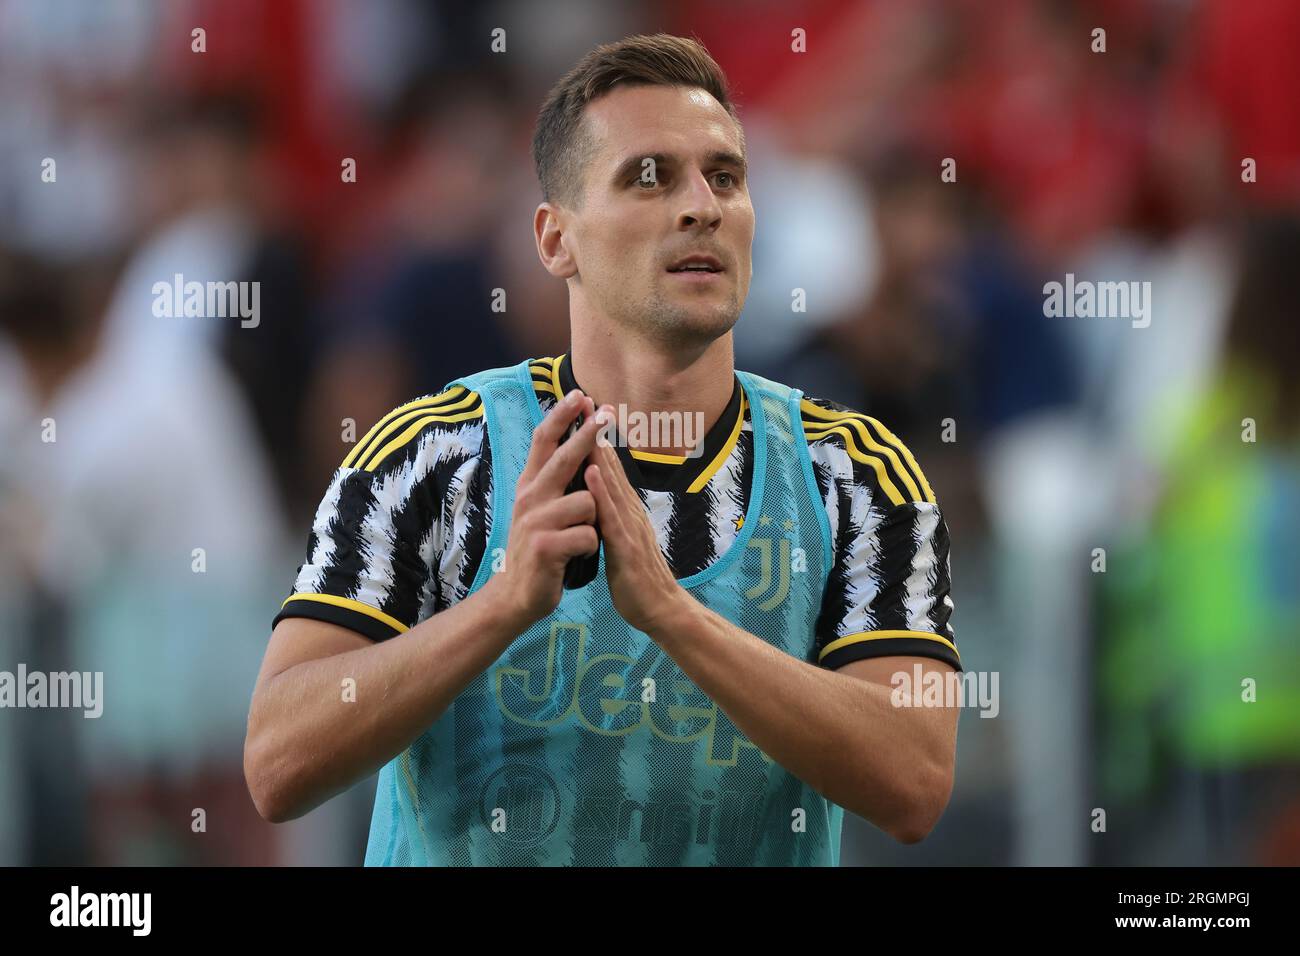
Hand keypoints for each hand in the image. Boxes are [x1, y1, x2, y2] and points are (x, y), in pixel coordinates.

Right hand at [495, 388, 602, 625]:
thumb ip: (554, 481)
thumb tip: (576, 446)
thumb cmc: (540, 549)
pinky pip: (588, 535)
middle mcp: (529, 498)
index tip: (579, 394)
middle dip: (587, 434)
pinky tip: (575, 557)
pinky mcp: (545, 546)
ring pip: (587, 503)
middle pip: (564, 458)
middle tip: (607, 414)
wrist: (517, 596)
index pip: (543, 441)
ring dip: (593, 523)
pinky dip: (590, 548)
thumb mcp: (541, 510)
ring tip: (577, 540)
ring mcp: (535, 521)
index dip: (561, 416)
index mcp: (530, 486)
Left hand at [584, 406, 690, 635]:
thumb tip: (597, 496)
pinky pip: (611, 516)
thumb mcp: (621, 539)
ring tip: (587, 423)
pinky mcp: (628, 547)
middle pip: (611, 467)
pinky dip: (601, 492)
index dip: (596, 440)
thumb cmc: (637, 578)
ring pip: (612, 484)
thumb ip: (611, 516)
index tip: (582, 411)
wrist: (661, 610)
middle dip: (598, 435)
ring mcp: (631, 527)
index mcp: (625, 510)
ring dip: (600, 452)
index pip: (608, 469)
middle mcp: (630, 511)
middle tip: (586, 400)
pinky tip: (591, 473)